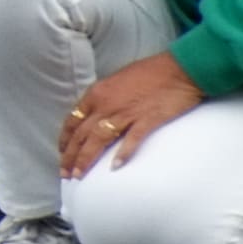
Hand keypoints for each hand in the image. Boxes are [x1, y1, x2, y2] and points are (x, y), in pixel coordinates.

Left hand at [59, 46, 210, 181]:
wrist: (180, 68)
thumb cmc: (150, 73)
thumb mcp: (117, 81)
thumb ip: (104, 98)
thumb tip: (97, 114)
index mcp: (97, 93)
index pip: (73, 120)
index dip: (65, 140)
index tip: (62, 154)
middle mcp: (106, 104)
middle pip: (82, 134)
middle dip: (71, 155)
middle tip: (65, 173)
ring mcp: (126, 112)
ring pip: (99, 139)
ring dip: (87, 159)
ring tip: (80, 175)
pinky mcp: (147, 119)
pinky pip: (131, 139)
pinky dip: (122, 153)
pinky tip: (114, 167)